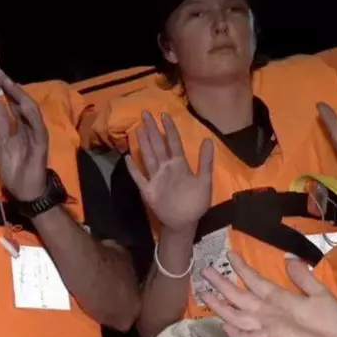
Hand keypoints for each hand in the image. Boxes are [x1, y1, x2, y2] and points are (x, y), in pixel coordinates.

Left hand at [0, 69, 49, 201]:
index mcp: (20, 127)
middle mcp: (30, 127)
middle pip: (22, 103)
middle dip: (11, 88)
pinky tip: (22, 104)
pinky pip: (37, 127)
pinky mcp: (41, 145)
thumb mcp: (3, 144)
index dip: (5, 90)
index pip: (13, 104)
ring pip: (31, 111)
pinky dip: (31, 115)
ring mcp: (37, 135)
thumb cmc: (16, 170)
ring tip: (9, 83)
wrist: (25, 193)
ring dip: (21, 96)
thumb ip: (1, 125)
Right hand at [125, 111, 213, 232]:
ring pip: (148, 157)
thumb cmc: (195, 202)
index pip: (173, 142)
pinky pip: (140, 178)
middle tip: (145, 113)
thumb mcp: (204, 181)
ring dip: (143, 143)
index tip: (164, 114)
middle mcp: (166, 168)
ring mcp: (156, 178)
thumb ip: (205, 161)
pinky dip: (134, 169)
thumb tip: (208, 140)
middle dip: (152, 129)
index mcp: (179, 165)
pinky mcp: (149, 190)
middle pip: (158, 145)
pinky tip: (128, 158)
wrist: (185, 223)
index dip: (169, 128)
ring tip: (138, 129)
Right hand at [199, 251, 336, 336]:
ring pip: (239, 315)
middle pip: (240, 296)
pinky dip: (239, 334)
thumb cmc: (329, 326)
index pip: (256, 281)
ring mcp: (269, 325)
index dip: (243, 268)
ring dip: (221, 305)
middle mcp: (268, 311)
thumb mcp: (320, 295)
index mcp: (278, 299)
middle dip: (222, 284)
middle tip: (204, 270)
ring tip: (204, 294)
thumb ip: (304, 279)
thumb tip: (289, 260)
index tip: (230, 253)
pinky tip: (225, 326)